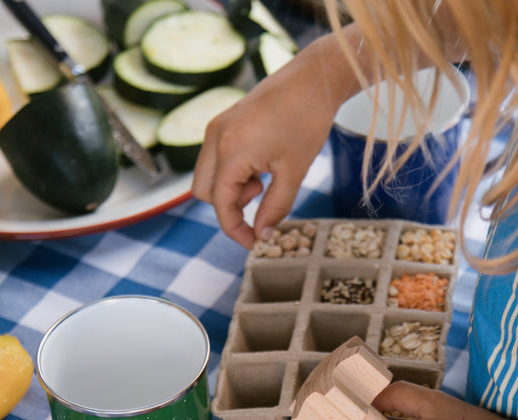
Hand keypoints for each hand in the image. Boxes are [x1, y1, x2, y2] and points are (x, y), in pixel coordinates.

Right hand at [192, 33, 361, 246]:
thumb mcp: (294, 173)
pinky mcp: (224, 121)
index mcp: (231, 151)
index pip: (220, 204)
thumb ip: (275, 208)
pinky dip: (232, 171)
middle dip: (229, 207)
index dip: (235, 229)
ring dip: (231, 189)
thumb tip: (262, 234)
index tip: (254, 242)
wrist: (314, 79)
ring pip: (207, 175)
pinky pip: (216, 157)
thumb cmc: (308, 121)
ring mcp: (217, 127)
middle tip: (261, 203)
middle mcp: (215, 138)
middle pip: (204, 192)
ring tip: (264, 181)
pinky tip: (261, 166)